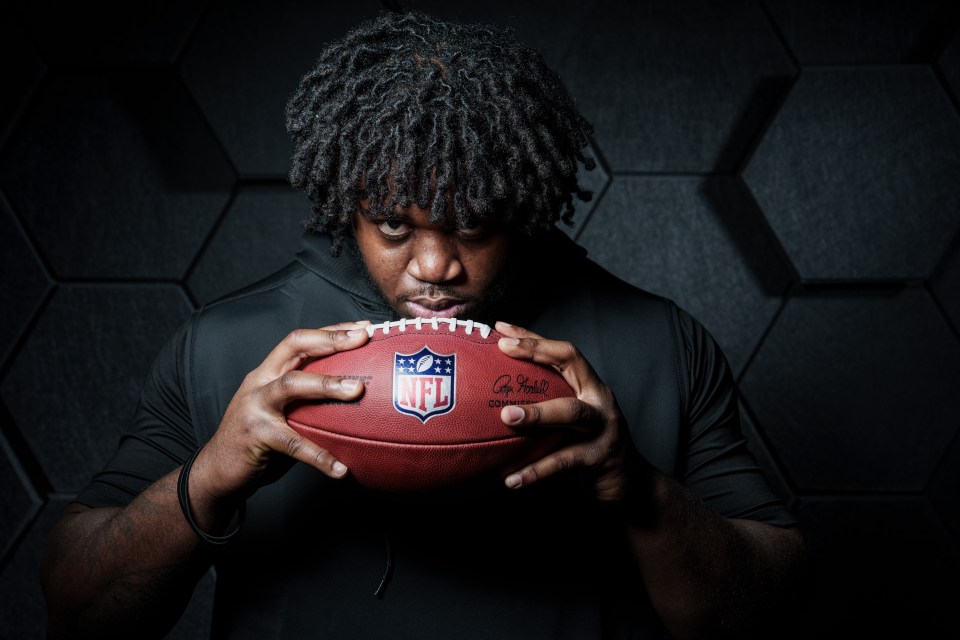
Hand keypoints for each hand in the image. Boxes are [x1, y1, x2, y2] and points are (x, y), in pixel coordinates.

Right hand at [189, 321, 370, 508]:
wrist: (217, 469)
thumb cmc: (258, 438)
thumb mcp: (280, 409)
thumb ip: (307, 399)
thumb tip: (357, 397)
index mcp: (268, 372)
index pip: (300, 340)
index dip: (331, 331)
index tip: (363, 328)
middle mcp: (260, 382)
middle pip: (295, 348)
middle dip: (330, 340)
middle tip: (363, 340)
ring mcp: (255, 406)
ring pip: (292, 385)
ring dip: (327, 384)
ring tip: (357, 391)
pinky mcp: (255, 435)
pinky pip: (293, 444)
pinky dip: (319, 456)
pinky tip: (340, 469)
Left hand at [495, 321, 644, 503]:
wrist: (630, 484)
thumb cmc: (590, 447)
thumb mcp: (572, 420)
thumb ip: (547, 405)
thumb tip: (494, 401)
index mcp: (591, 387)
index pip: (564, 353)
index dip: (534, 339)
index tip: (502, 330)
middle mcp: (599, 400)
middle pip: (571, 367)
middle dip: (536, 354)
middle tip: (503, 352)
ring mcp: (603, 428)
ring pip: (570, 412)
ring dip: (537, 413)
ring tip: (506, 417)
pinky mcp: (599, 458)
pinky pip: (563, 462)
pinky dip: (535, 471)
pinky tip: (511, 479)